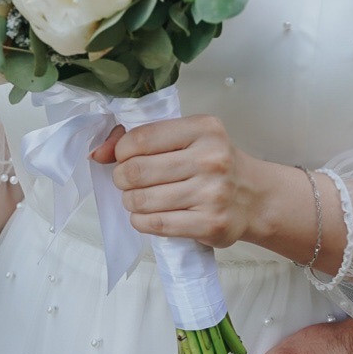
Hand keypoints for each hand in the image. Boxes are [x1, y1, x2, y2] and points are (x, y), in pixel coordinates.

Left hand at [94, 113, 256, 248]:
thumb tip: (97, 153)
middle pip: (136, 171)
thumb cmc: (214, 164)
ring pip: (142, 200)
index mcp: (204, 129)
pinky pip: (156, 225)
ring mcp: (212, 193)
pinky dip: (141, 221)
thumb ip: (142, 138)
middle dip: (122, 178)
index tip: (124, 157)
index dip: (121, 151)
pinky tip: (146, 215)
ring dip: (131, 202)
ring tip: (138, 199)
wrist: (254, 197)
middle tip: (128, 181)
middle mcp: (211, 159)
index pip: (141, 139)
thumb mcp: (188, 138)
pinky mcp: (210, 224)